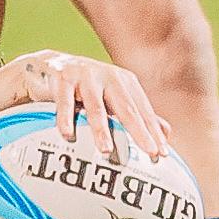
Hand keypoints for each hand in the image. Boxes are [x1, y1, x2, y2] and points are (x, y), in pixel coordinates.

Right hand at [7, 50, 168, 160]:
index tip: (162, 154)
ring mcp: (86, 76)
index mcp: (125, 82)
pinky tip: (67, 135)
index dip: (153, 132)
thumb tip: (166, 133)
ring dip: (101, 130)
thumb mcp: (114, 97)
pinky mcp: (63, 77)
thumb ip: (137, 113)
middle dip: (138, 131)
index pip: (143, 111)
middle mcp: (109, 76)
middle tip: (148, 152)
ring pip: (95, 107)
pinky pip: (64, 102)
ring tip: (105, 150)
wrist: (52, 65)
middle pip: (126, 109)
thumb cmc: (88, 86)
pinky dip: (65, 118)